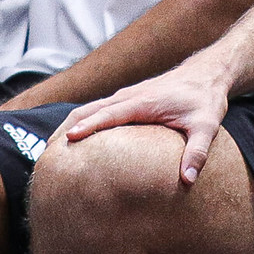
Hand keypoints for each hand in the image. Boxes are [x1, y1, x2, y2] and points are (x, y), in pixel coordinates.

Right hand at [59, 63, 231, 185]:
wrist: (207, 74)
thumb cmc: (206, 99)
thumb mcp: (207, 126)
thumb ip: (197, 152)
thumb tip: (188, 180)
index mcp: (143, 102)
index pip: (108, 115)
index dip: (87, 127)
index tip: (67, 141)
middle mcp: (129, 96)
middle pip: (88, 110)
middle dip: (66, 129)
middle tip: (47, 155)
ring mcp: (126, 96)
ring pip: (89, 108)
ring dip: (69, 126)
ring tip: (51, 151)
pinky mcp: (127, 99)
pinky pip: (97, 109)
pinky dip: (81, 121)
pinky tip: (73, 139)